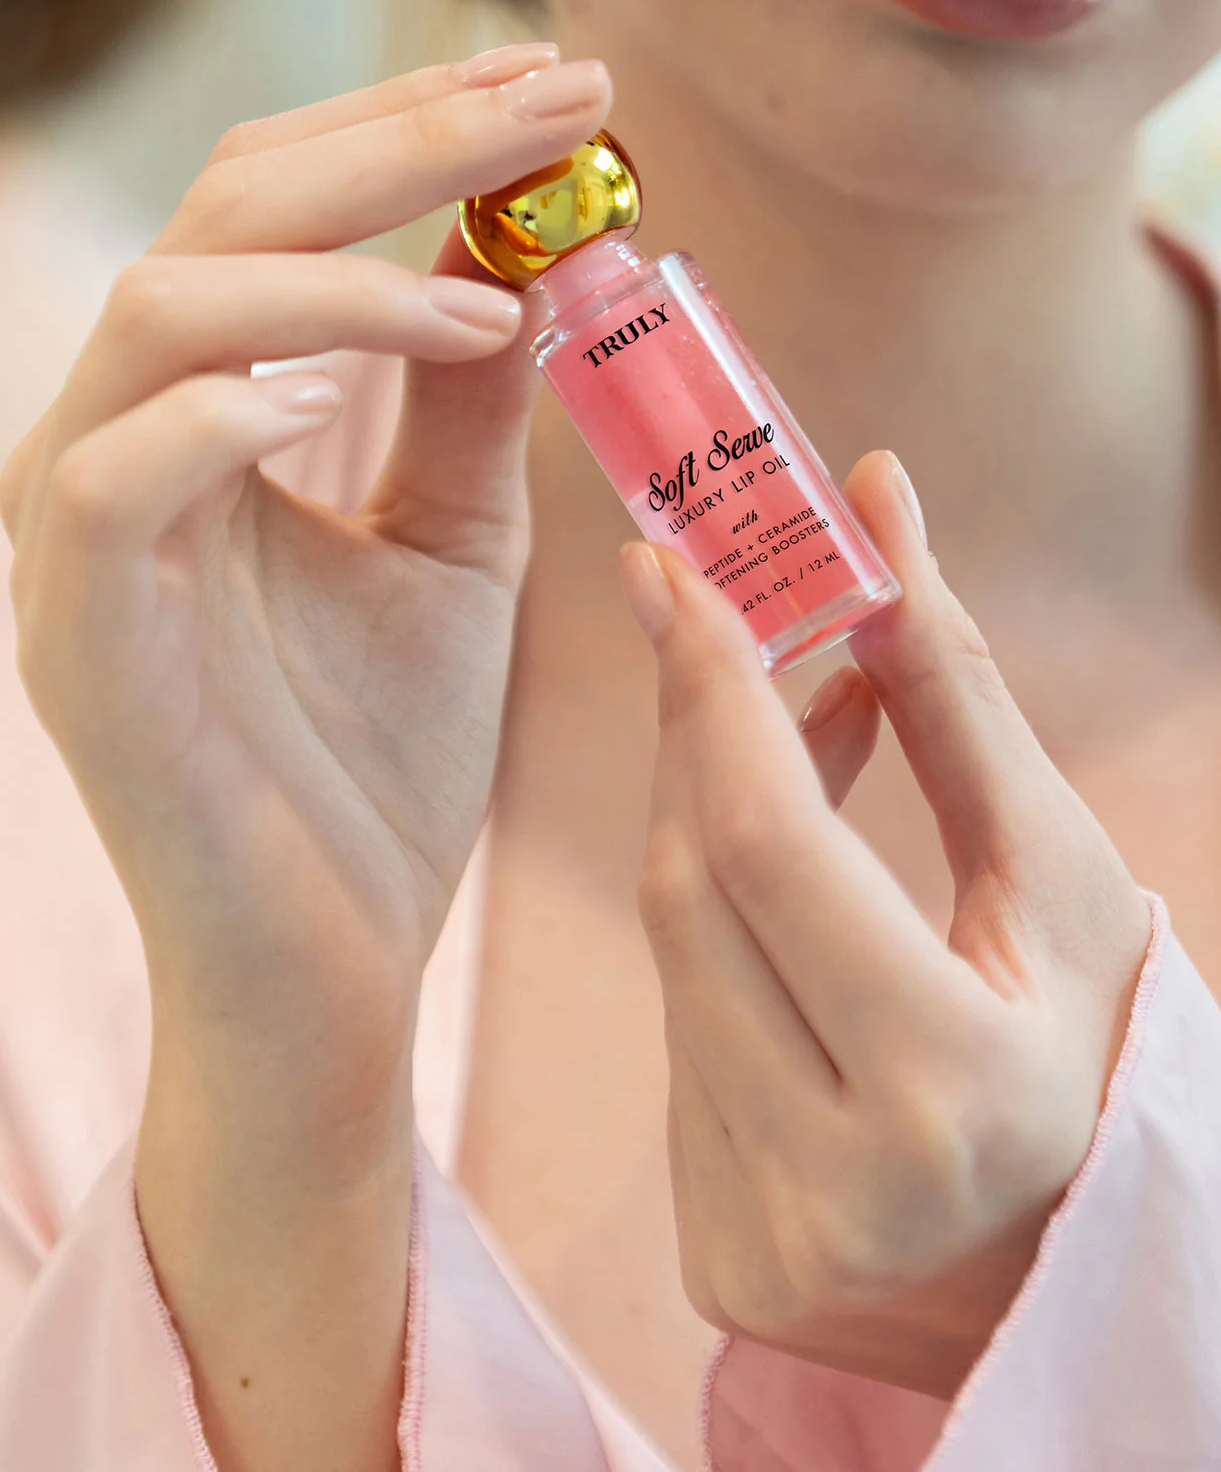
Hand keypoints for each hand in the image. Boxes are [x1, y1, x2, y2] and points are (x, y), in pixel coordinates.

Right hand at [0, 46, 610, 1146]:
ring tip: (483, 297)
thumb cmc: (382, 767)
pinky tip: (336, 398)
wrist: (333, 969)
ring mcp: (74, 545)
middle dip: (396, 143)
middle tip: (559, 98)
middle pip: (217, 217)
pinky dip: (217, 414)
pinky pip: (109, 482)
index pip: (269, 208)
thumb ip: (464, 403)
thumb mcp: (450, 550)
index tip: (559, 82)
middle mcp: (107, 447)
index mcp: (187, 419)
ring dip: (336, 276)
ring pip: (157, 313)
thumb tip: (526, 248)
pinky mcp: (77, 645)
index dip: (408, 124)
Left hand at [620, 451, 1151, 1398]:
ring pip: (673, 959)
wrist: (1095, 1271)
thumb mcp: (1058, 876)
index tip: (668, 573)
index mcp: (952, 1094)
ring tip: (776, 746)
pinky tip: (770, 889)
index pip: (769, 845)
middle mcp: (837, 1187)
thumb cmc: (1104, 1054)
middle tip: (706, 622)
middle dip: (698, 736)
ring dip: (707, 830)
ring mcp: (761, 1240)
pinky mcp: (717, 1259)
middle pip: (691, 892)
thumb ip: (952, 696)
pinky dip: (713, 936)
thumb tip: (878, 503)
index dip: (711, 689)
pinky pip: (679, 1035)